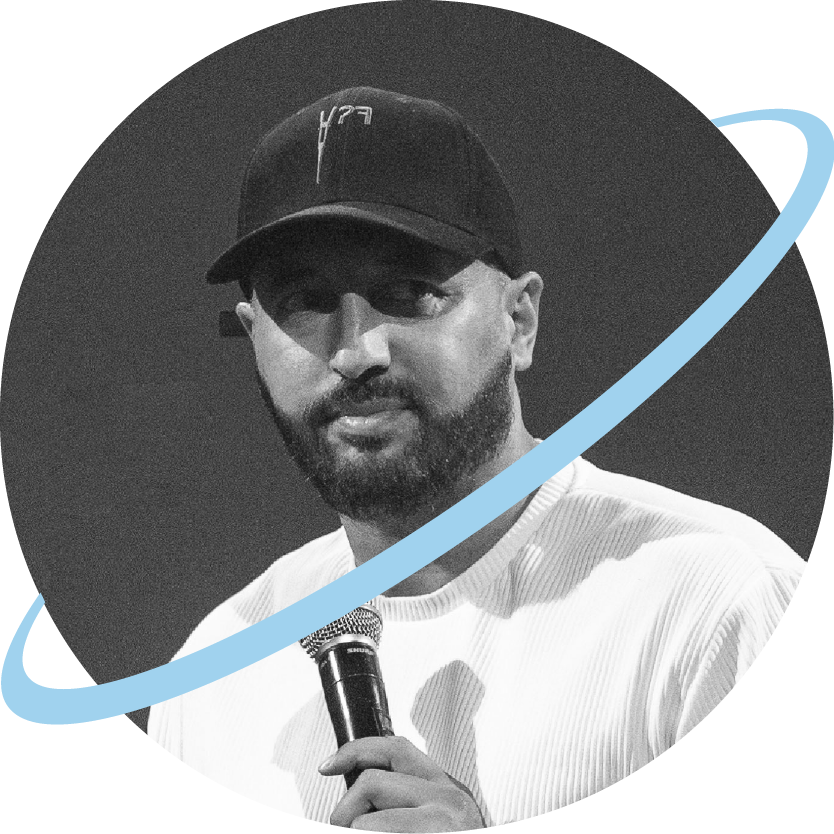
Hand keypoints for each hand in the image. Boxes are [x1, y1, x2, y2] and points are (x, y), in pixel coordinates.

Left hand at [318, 736, 484, 832]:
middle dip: (344, 810)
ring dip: (353, 831)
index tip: (328, 766)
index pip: (394, 748)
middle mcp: (449, 797)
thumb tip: (355, 803)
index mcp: (445, 786)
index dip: (356, 751)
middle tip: (341, 829)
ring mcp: (446, 820)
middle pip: (372, 782)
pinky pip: (380, 833)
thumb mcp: (435, 820)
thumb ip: (404, 802)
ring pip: (368, 818)